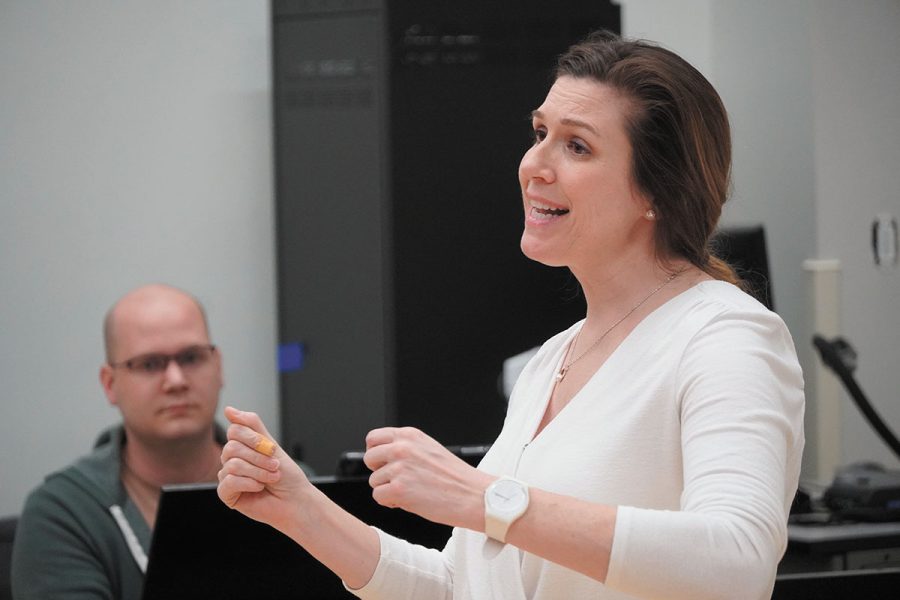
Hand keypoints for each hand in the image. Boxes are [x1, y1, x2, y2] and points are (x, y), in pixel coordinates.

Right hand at [217, 406, 311, 529]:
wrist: (295, 500)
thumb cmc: (287, 475)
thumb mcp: (271, 445)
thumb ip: (251, 425)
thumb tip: (228, 410)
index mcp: (243, 447)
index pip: (235, 430)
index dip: (254, 439)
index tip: (272, 449)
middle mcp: (232, 460)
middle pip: (232, 447)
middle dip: (259, 457)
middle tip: (275, 466)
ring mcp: (228, 477)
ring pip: (233, 464)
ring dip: (258, 471)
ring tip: (272, 478)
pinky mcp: (227, 494)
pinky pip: (229, 482)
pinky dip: (249, 483)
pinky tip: (259, 488)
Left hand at [363, 427, 493, 530]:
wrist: (473, 495)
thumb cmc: (454, 477)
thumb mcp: (429, 449)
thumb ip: (406, 447)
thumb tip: (382, 455)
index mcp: (410, 435)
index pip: (373, 438)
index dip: (376, 453)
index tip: (384, 463)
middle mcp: (402, 448)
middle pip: (369, 459)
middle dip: (379, 472)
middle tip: (397, 480)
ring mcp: (399, 468)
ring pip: (374, 481)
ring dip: (388, 489)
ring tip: (411, 491)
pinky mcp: (399, 489)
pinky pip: (378, 497)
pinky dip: (390, 503)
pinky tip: (409, 501)